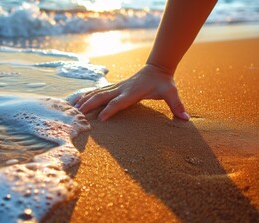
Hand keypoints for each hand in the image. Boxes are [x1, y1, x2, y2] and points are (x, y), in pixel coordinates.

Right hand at [74, 64, 189, 120]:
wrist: (157, 67)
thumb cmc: (163, 82)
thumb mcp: (171, 92)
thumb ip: (177, 105)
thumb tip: (185, 119)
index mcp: (133, 92)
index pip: (119, 102)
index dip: (110, 110)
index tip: (100, 119)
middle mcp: (121, 89)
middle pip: (102, 96)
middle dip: (90, 105)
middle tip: (78, 114)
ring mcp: (116, 87)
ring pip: (97, 93)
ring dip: (85, 100)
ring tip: (73, 108)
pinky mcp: (114, 87)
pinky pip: (98, 91)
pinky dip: (86, 95)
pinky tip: (78, 100)